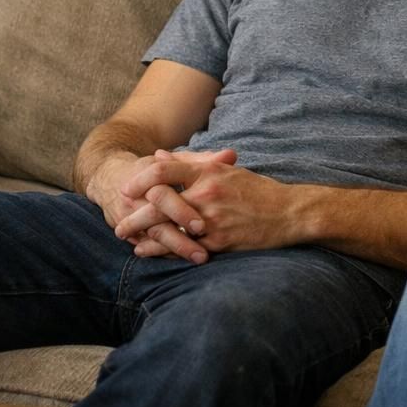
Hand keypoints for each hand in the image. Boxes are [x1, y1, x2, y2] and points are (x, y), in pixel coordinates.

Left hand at [118, 151, 300, 258]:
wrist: (288, 213)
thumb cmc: (257, 190)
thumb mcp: (226, 170)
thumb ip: (191, 163)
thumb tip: (159, 155)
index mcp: (209, 172)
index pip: (164, 170)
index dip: (140, 180)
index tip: (126, 189)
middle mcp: (208, 193)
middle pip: (159, 202)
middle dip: (134, 215)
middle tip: (118, 222)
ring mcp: (212, 219)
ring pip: (168, 228)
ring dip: (145, 236)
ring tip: (129, 240)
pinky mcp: (218, 241)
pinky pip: (184, 247)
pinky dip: (164, 250)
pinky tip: (150, 252)